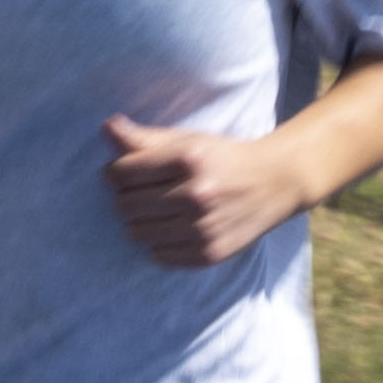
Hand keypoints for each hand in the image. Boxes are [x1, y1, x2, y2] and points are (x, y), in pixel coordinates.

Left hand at [102, 114, 319, 267]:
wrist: (276, 184)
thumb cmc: (224, 158)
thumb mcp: (188, 141)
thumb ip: (144, 138)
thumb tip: (107, 126)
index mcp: (188, 160)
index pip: (121, 173)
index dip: (115, 173)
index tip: (124, 174)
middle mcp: (197, 194)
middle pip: (125, 205)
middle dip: (126, 199)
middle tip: (142, 194)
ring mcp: (204, 227)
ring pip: (137, 233)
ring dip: (139, 223)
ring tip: (156, 212)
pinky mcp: (210, 252)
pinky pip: (159, 256)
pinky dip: (158, 245)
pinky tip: (171, 230)